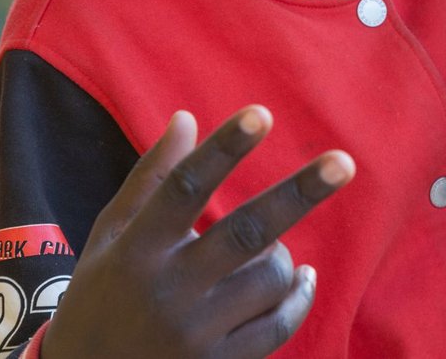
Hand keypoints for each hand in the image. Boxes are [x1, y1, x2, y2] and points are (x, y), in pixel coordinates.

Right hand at [43, 107, 354, 358]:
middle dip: (299, 194)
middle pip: (246, 232)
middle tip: (344, 162)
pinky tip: (302, 279)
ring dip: (282, 256)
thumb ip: (151, 178)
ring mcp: (195, 333)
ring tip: (268, 251)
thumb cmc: (101, 296)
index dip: (224, 149)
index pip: (184, 188)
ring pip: (270, 277)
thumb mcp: (111, 236)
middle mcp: (168, 289)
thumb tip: (186, 117)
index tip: (262, 113)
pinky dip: (298, 297)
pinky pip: (278, 325)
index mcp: (138, 248)